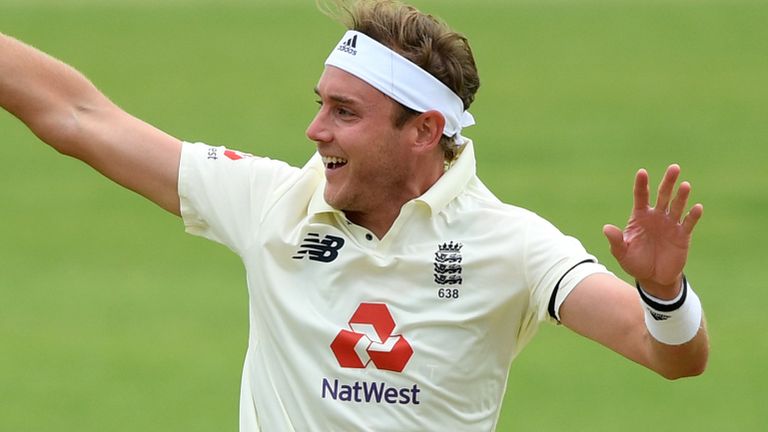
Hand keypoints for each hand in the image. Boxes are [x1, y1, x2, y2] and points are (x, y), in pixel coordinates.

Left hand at [603, 164, 703, 298]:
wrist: (653, 277)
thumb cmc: (635, 262)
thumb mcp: (622, 253)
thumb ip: (616, 240)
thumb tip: (606, 228)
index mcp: (640, 217)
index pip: (641, 196)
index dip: (641, 185)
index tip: (642, 172)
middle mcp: (656, 216)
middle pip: (663, 195)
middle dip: (668, 182)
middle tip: (674, 168)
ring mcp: (670, 224)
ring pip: (677, 206)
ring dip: (681, 196)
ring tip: (685, 185)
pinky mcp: (682, 235)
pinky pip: (688, 223)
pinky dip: (693, 215)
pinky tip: (697, 207)